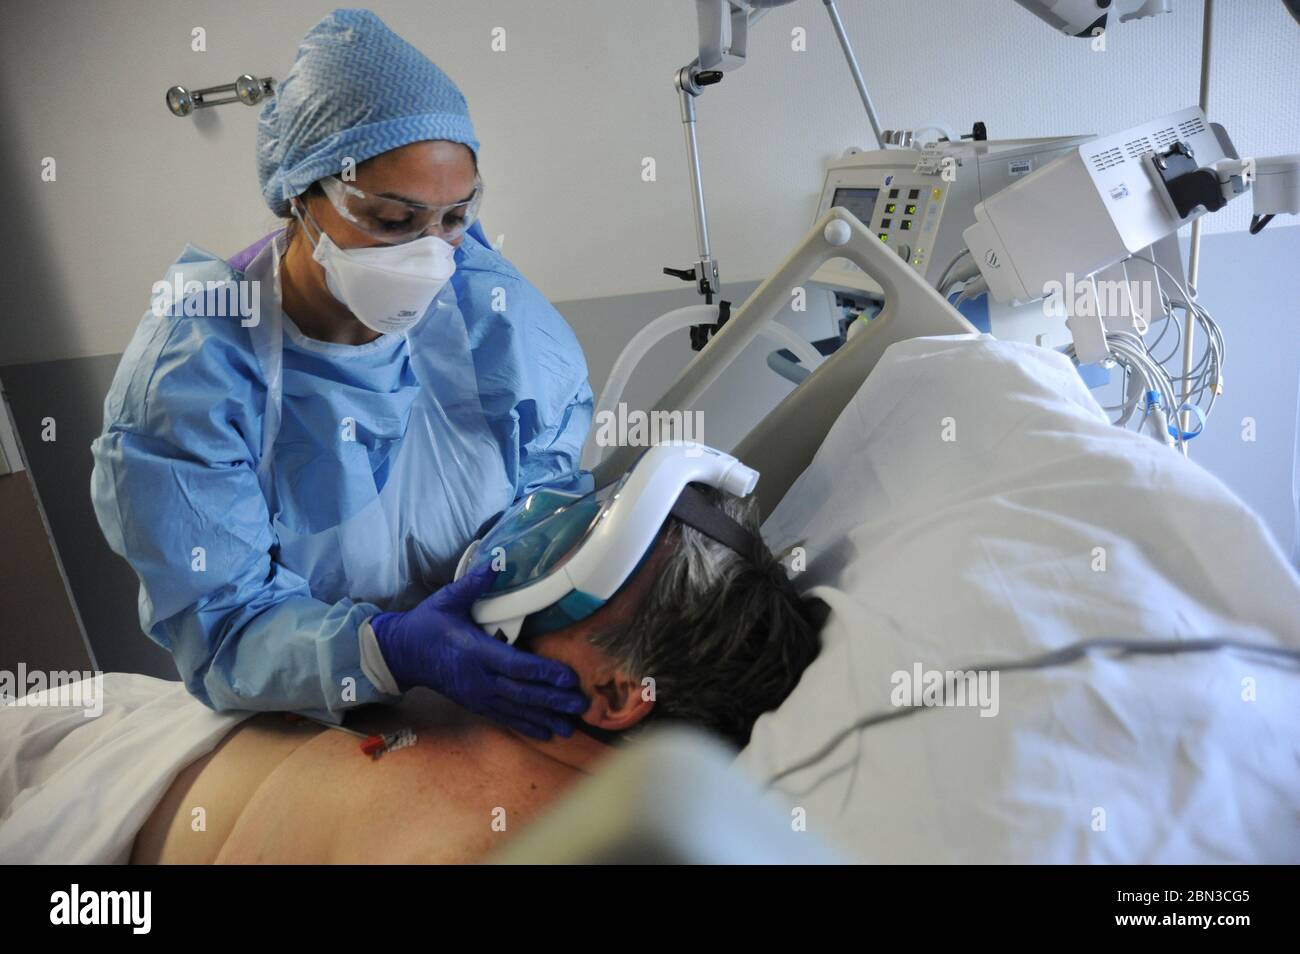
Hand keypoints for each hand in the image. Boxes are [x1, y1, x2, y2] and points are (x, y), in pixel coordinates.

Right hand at [370, 565, 587, 738]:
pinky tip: (546, 733)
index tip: (569, 678)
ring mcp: (476, 695)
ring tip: (570, 728)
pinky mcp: (474, 704)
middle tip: (582, 706)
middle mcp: (478, 678)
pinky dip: (526, 726)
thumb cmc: (426, 624)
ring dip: (545, 718)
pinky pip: (504, 718)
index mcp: (475, 650)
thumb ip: (474, 583)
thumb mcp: (447, 599)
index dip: (544, 672)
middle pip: (522, 693)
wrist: (401, 654)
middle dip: (553, 700)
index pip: (515, 665)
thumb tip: (497, 562)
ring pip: (516, 710)